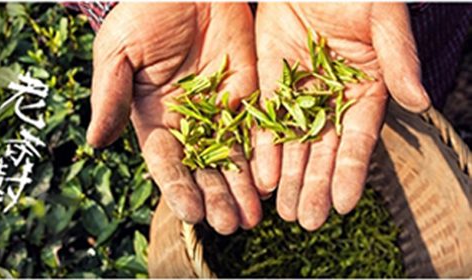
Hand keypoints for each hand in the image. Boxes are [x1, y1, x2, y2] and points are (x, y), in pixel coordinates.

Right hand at [87, 3, 260, 233]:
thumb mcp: (117, 53)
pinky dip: (266, 155)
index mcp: (152, 118)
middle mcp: (187, 121)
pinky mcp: (250, 90)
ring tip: (253, 217)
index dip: (177, 188)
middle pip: (203, 168)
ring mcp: (220, 107)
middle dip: (216, 197)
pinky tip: (273, 180)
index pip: (165, 162)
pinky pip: (260, 127)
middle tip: (230, 223)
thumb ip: (109, 96)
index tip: (191, 212)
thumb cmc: (141, 13)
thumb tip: (94, 144)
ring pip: (234, 156)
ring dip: (243, 188)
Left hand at [252, 3, 430, 229]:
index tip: (345, 204)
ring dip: (288, 177)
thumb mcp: (383, 18)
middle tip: (308, 221)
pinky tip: (258, 176)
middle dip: (315, 185)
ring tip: (283, 212)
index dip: (350, 170)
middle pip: (322, 149)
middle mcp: (332, 95)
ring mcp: (299, 88)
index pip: (358, 138)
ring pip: (293, 141)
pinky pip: (264, 118)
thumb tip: (418, 102)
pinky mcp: (269, 77)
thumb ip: (398, 58)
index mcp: (367, 86)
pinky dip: (261, 146)